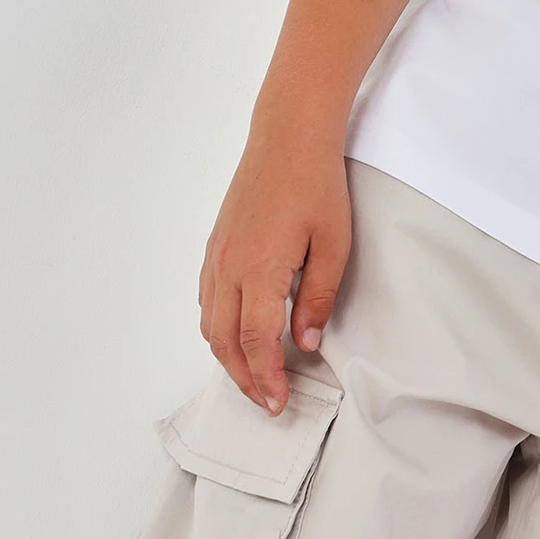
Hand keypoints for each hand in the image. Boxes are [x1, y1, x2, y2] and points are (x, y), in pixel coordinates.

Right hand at [197, 127, 351, 413]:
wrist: (288, 136)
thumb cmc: (315, 184)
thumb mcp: (333, 244)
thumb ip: (318, 298)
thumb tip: (305, 341)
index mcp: (259, 269)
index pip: (256, 341)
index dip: (267, 378)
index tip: (279, 402)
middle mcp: (228, 267)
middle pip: (225, 342)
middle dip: (244, 379)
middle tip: (267, 401)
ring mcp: (216, 256)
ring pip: (210, 324)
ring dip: (228, 357)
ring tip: (254, 375)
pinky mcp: (215, 245)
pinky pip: (206, 300)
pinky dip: (218, 328)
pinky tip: (237, 334)